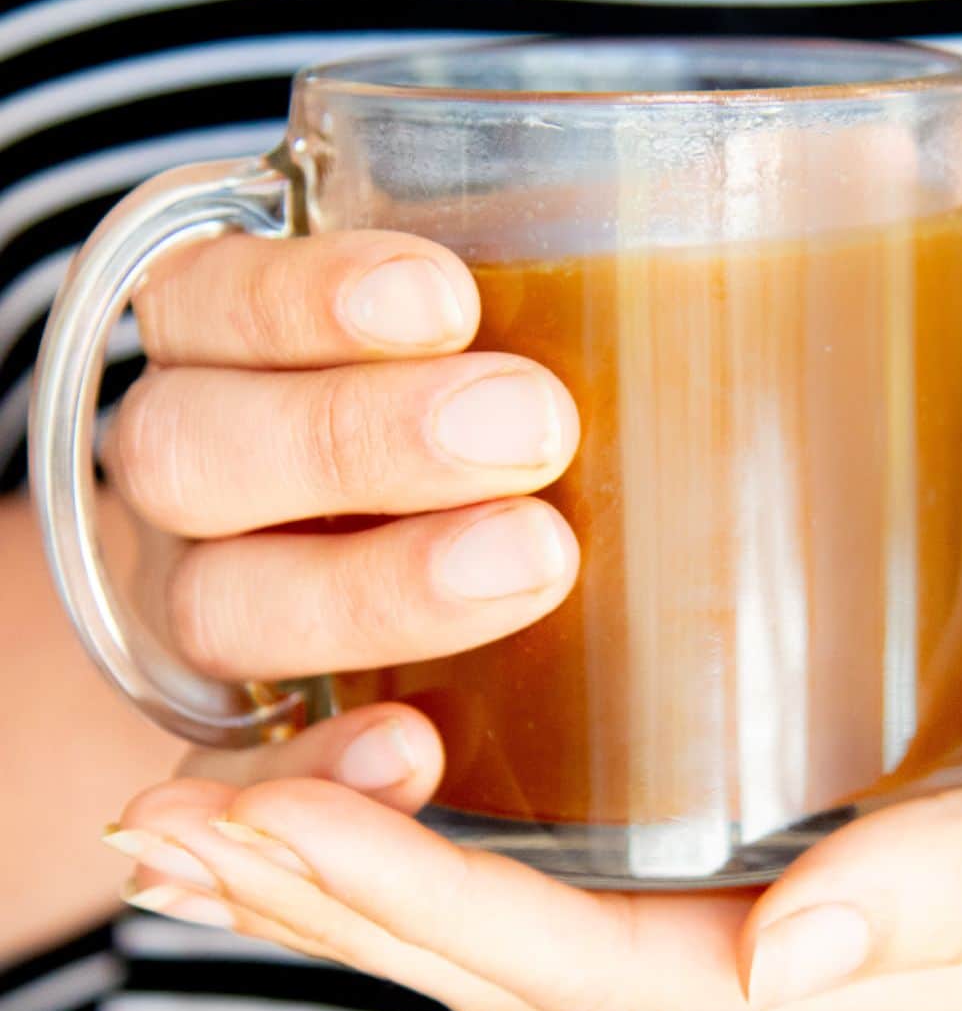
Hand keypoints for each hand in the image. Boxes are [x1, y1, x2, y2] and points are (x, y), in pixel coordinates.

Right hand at [107, 226, 579, 723]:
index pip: (203, 298)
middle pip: (187, 451)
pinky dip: (314, 766)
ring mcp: (199, 605)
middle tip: (531, 429)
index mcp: (212, 344)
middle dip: (356, 437)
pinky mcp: (228, 739)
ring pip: (211, 604)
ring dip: (367, 589)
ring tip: (534, 563)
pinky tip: (415, 749)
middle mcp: (187, 474)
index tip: (446, 302)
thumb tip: (726, 238)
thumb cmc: (476, 412)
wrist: (368, 562)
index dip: (300, 299)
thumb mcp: (484, 333)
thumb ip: (538, 300)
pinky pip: (235, 771)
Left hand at [107, 566, 961, 1010]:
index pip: (589, 973)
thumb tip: (783, 962)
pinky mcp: (755, 832)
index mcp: (860, 982)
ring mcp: (765, 911)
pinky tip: (357, 765)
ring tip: (200, 810)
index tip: (261, 829)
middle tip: (158, 828)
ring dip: (353, 873)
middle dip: (330, 905)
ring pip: (515, 921)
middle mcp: (789, 970)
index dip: (417, 911)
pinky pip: (564, 854)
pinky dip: (439, 820)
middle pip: (512, 967)